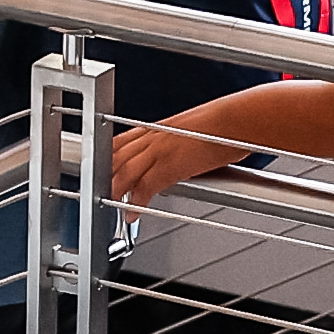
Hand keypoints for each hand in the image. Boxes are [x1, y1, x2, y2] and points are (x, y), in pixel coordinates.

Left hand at [107, 125, 252, 205]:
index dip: (107, 154)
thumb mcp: (195, 129)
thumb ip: (180, 142)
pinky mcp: (171, 165)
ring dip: (113, 188)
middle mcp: (155, 136)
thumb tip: (183, 155)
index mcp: (160, 127)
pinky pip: (146, 187)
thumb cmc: (226, 124)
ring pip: (125, 171)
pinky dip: (136, 202)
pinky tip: (132, 213)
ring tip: (106, 202)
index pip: (122, 140)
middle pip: (117, 155)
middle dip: (102, 172)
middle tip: (93, 187)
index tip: (100, 165)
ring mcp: (160, 150)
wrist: (239, 120)